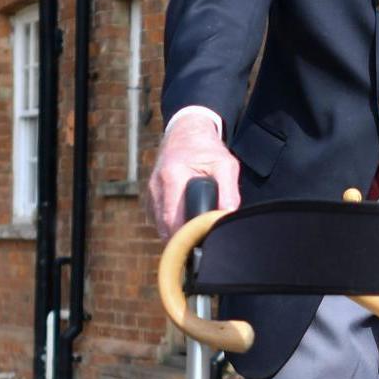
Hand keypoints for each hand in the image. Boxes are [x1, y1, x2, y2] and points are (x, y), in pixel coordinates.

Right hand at [147, 113, 242, 238]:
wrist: (186, 134)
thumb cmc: (207, 149)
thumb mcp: (226, 165)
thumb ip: (229, 191)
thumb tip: (226, 217)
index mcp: (172, 176)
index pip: (173, 218)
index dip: (187, 235)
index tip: (202, 242)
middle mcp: (156, 185)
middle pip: (164, 226)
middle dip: (182, 239)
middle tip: (201, 244)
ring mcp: (150, 192)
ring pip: (159, 225)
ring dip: (175, 233)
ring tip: (195, 234)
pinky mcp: (149, 197)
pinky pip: (157, 220)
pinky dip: (170, 225)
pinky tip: (185, 222)